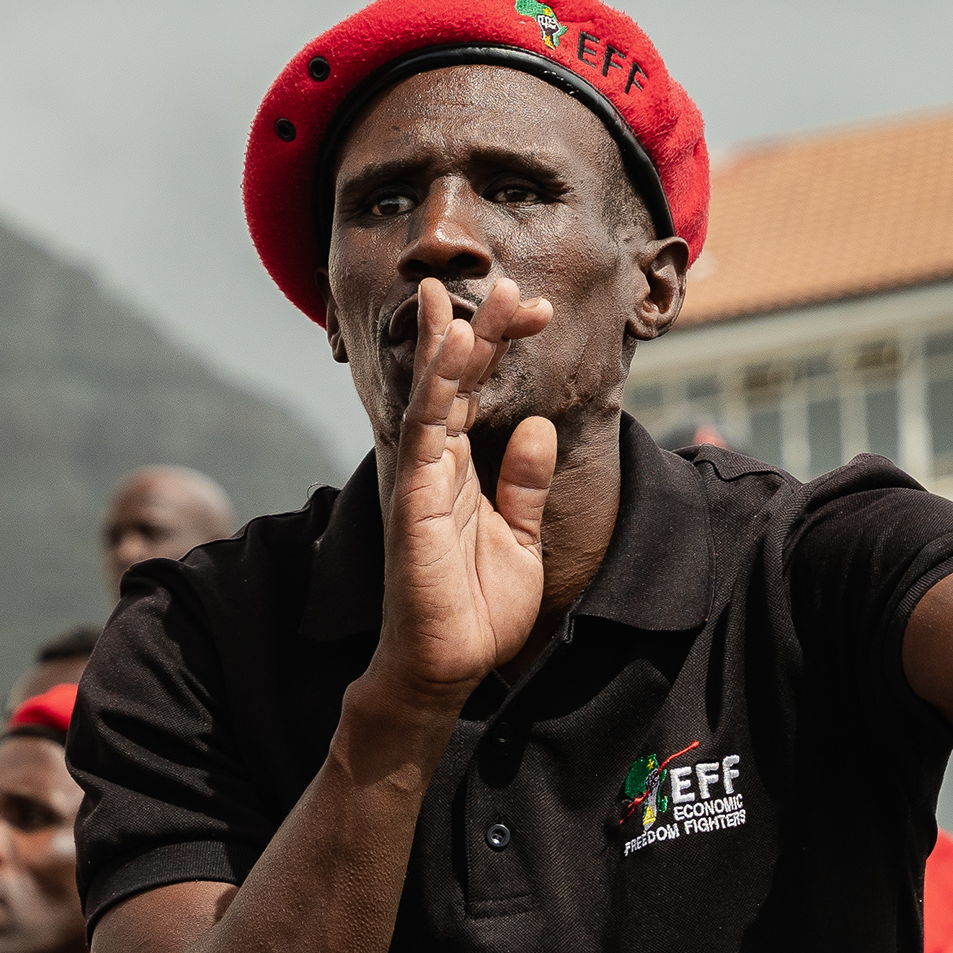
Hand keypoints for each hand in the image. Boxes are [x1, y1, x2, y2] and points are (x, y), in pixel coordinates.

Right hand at [372, 274, 560, 706]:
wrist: (448, 667)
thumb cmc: (475, 611)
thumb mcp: (519, 538)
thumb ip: (524, 484)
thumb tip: (536, 427)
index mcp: (459, 470)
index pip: (479, 393)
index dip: (503, 348)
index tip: (538, 311)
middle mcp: (434, 465)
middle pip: (454, 382)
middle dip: (482, 330)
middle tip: (512, 286)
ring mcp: (420, 478)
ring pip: (433, 394)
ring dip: (451, 343)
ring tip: (469, 295)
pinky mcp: (414, 498)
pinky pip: (425, 431)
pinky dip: (437, 386)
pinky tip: (454, 348)